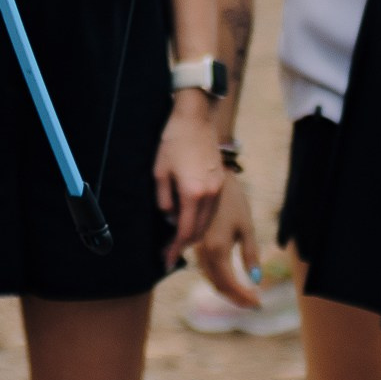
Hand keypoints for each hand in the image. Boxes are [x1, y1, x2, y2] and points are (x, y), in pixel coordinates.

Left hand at [154, 98, 225, 269]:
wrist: (195, 118)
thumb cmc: (173, 142)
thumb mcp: (160, 172)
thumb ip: (165, 200)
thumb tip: (170, 218)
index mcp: (193, 193)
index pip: (184, 231)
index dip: (174, 249)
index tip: (166, 261)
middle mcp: (209, 194)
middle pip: (198, 230)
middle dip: (184, 245)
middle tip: (169, 253)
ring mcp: (217, 188)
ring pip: (207, 222)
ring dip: (193, 233)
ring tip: (177, 240)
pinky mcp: (220, 181)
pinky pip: (211, 209)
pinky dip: (200, 220)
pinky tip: (189, 219)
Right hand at [193, 171, 265, 308]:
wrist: (214, 180)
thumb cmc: (234, 202)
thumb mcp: (246, 227)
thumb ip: (250, 255)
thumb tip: (256, 279)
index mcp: (217, 249)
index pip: (229, 284)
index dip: (243, 297)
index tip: (258, 304)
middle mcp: (203, 253)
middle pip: (218, 285)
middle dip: (236, 298)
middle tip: (254, 304)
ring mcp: (196, 249)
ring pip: (210, 278)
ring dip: (227, 290)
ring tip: (244, 296)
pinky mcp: (195, 244)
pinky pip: (205, 268)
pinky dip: (218, 279)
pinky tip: (229, 282)